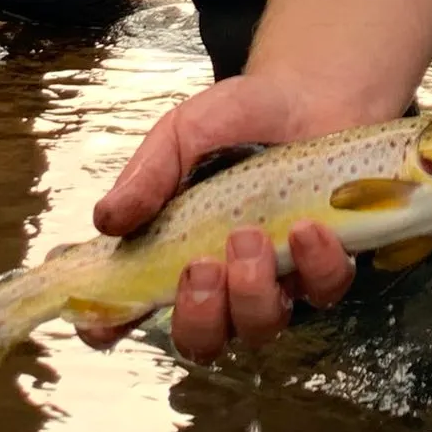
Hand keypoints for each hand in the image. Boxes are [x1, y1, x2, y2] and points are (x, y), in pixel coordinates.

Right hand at [83, 73, 362, 362]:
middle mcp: (223, 278)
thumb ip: (150, 173)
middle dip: (199, 315)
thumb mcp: (185, 131)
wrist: (309, 92)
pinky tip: (308, 227)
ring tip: (252, 236)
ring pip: (261, 324)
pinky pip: (323, 289)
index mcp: (174, 249)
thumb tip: (106, 219)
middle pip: (201, 338)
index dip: (112, 325)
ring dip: (253, 292)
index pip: (131, 307)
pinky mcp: (325, 264)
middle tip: (204, 265)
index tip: (109, 320)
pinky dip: (315, 264)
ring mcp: (275, 277)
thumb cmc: (241, 116)